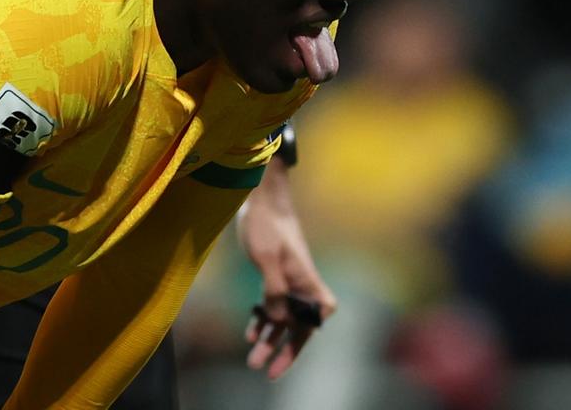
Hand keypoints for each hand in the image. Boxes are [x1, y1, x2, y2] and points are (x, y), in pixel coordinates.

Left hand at [237, 158, 334, 379]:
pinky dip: (262, 320)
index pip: (319, 313)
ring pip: (282, 318)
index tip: (296, 336)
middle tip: (266, 371)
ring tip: (252, 360)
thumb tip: (279, 320)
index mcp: (307, 280)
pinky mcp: (272, 277)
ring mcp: (287, 282)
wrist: (258, 199)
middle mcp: (301, 284)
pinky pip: (271, 306)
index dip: (309, 330)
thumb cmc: (266, 225)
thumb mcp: (267, 258)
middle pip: (298, 324)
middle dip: (283, 349)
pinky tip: (250, 334)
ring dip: (269, 340)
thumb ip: (274, 290)